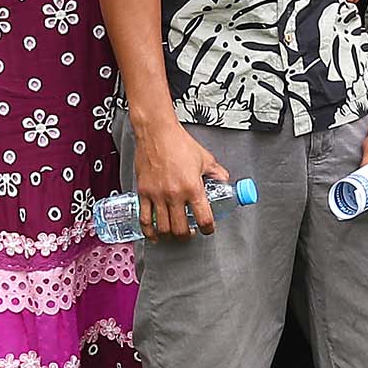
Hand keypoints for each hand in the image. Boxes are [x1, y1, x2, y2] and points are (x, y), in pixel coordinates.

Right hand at [131, 116, 228, 239]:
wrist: (156, 132)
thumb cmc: (178, 142)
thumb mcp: (205, 158)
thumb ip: (216, 173)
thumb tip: (224, 181)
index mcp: (192, 187)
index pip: (204, 219)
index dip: (208, 229)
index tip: (208, 229)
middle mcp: (174, 194)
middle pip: (180, 228)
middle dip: (187, 234)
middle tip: (189, 232)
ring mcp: (157, 195)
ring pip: (163, 227)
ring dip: (170, 234)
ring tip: (173, 232)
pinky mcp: (143, 192)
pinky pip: (144, 219)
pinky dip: (149, 231)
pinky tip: (153, 235)